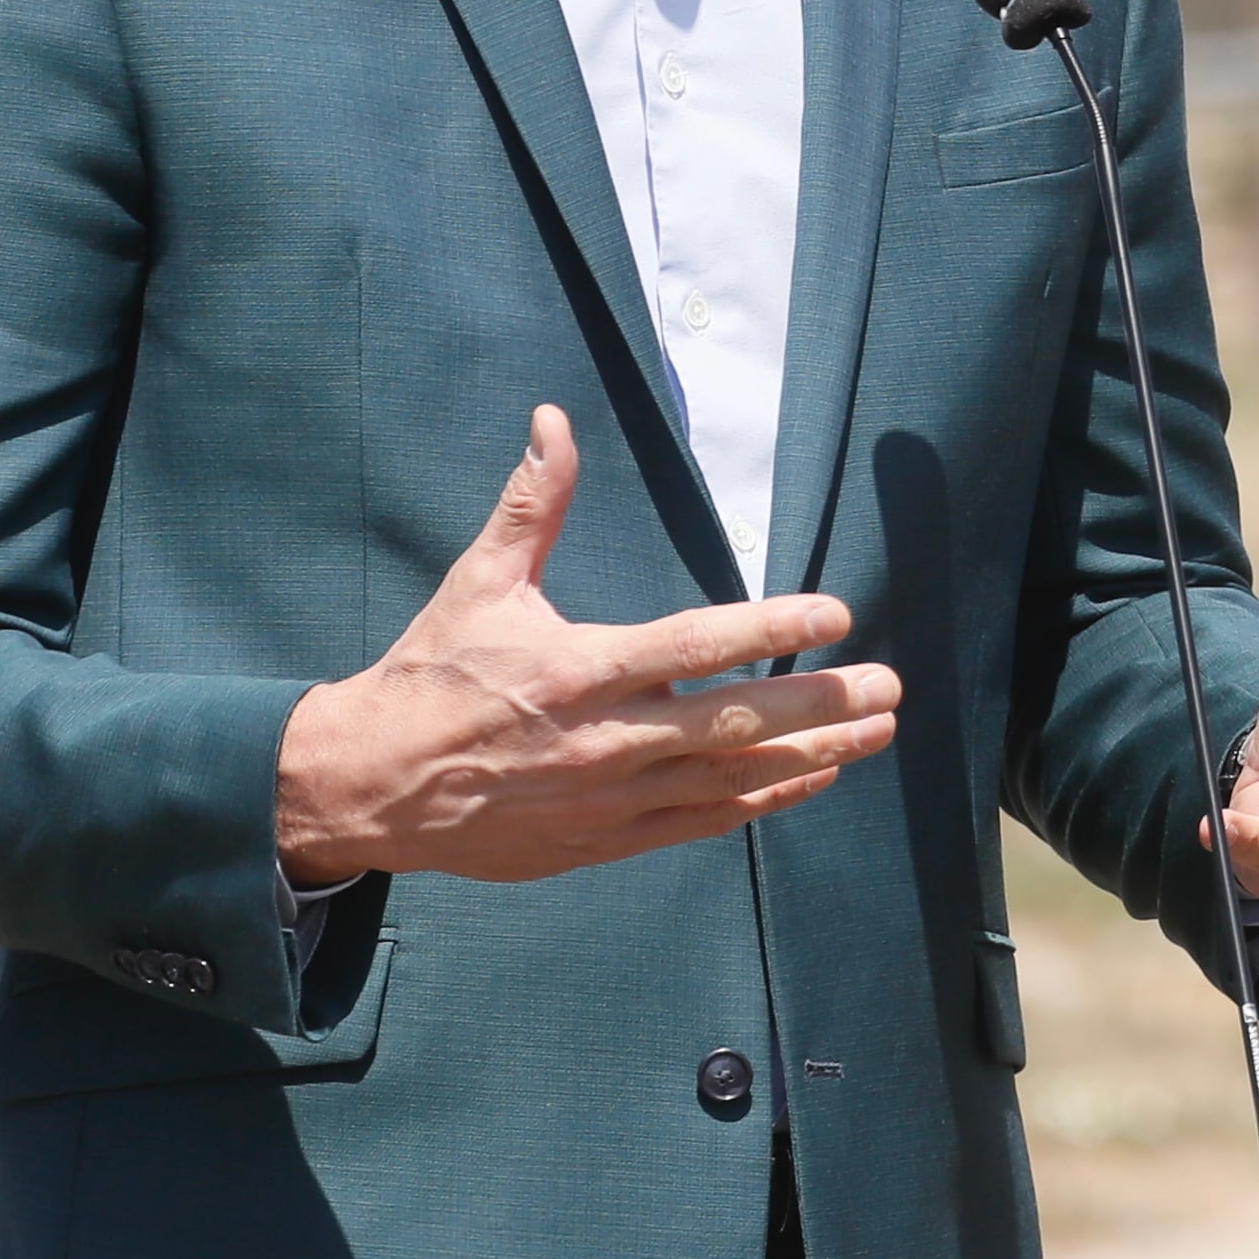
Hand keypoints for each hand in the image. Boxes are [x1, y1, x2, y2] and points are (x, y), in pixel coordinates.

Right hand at [275, 407, 899, 883]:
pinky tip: (817, 777)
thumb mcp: (477, 583)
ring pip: (732, 779)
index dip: (772, 627)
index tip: (837, 613)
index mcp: (580, 668)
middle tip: (890, 686)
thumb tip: (552, 420)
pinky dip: (765, 801)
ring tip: (879, 731)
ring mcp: (611, 795)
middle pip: (736, 721)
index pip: (696, 645)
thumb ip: (532, 505)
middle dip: (821, 702)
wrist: (368, 785)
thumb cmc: (431, 674)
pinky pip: (703, 821)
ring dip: (814, 754)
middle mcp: (606, 737)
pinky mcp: (606, 838)